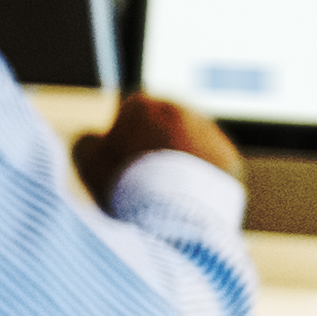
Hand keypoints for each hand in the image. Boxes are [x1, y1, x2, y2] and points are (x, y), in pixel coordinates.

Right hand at [85, 91, 241, 200]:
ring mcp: (209, 132)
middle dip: (154, 146)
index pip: (130, 112)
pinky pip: (210, 166)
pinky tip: (184, 201)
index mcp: (143, 104)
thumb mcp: (88, 162)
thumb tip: (93, 138)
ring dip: (178, 163)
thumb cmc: (123, 184)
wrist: (172, 211)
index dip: (122, 137)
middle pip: (163, 126)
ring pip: (189, 145)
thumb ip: (87, 143)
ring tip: (163, 196)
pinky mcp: (229, 157)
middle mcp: (180, 109)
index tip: (118, 161)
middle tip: (141, 180)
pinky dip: (199, 180)